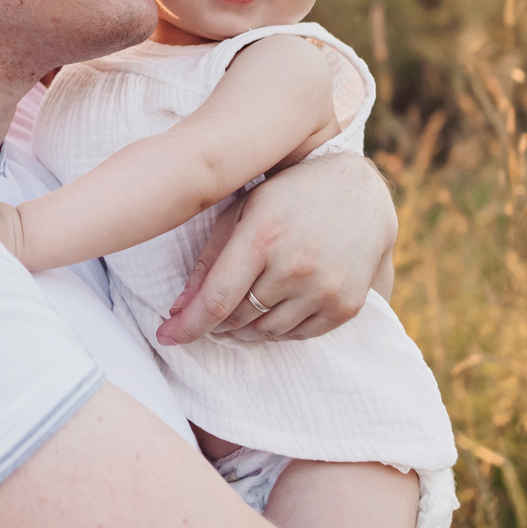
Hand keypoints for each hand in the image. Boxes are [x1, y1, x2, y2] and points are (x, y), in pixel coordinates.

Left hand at [157, 154, 394, 344]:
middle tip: (208, 316)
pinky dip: (278, 331)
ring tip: (241, 310)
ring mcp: (325, 288)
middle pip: (238, 319)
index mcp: (263, 236)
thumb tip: (179, 308)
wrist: (360, 191)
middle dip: (215, 323)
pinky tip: (272, 311)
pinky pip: (299, 336)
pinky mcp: (347, 305)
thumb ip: (210, 260)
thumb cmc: (290, 196)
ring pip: (266, 332)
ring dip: (246, 329)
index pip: (216, 299)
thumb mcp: (243, 212)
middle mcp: (296, 265)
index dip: (187, 325)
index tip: (166, 336)